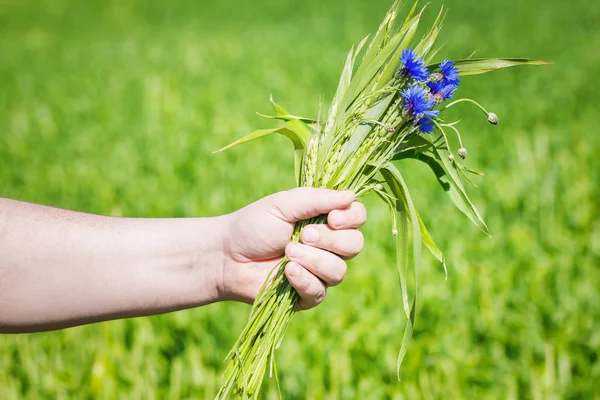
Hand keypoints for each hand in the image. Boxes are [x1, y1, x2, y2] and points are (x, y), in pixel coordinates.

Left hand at [219, 188, 366, 309]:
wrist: (226, 256)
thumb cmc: (253, 226)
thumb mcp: (283, 205)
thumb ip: (317, 199)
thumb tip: (351, 195)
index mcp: (325, 220)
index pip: (357, 217)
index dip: (351, 218)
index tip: (332, 217)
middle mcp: (328, 246)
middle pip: (354, 245)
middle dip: (330, 240)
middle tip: (303, 234)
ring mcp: (319, 272)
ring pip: (339, 271)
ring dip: (314, 260)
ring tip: (288, 252)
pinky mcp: (306, 295)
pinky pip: (320, 292)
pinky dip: (304, 280)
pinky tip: (287, 272)